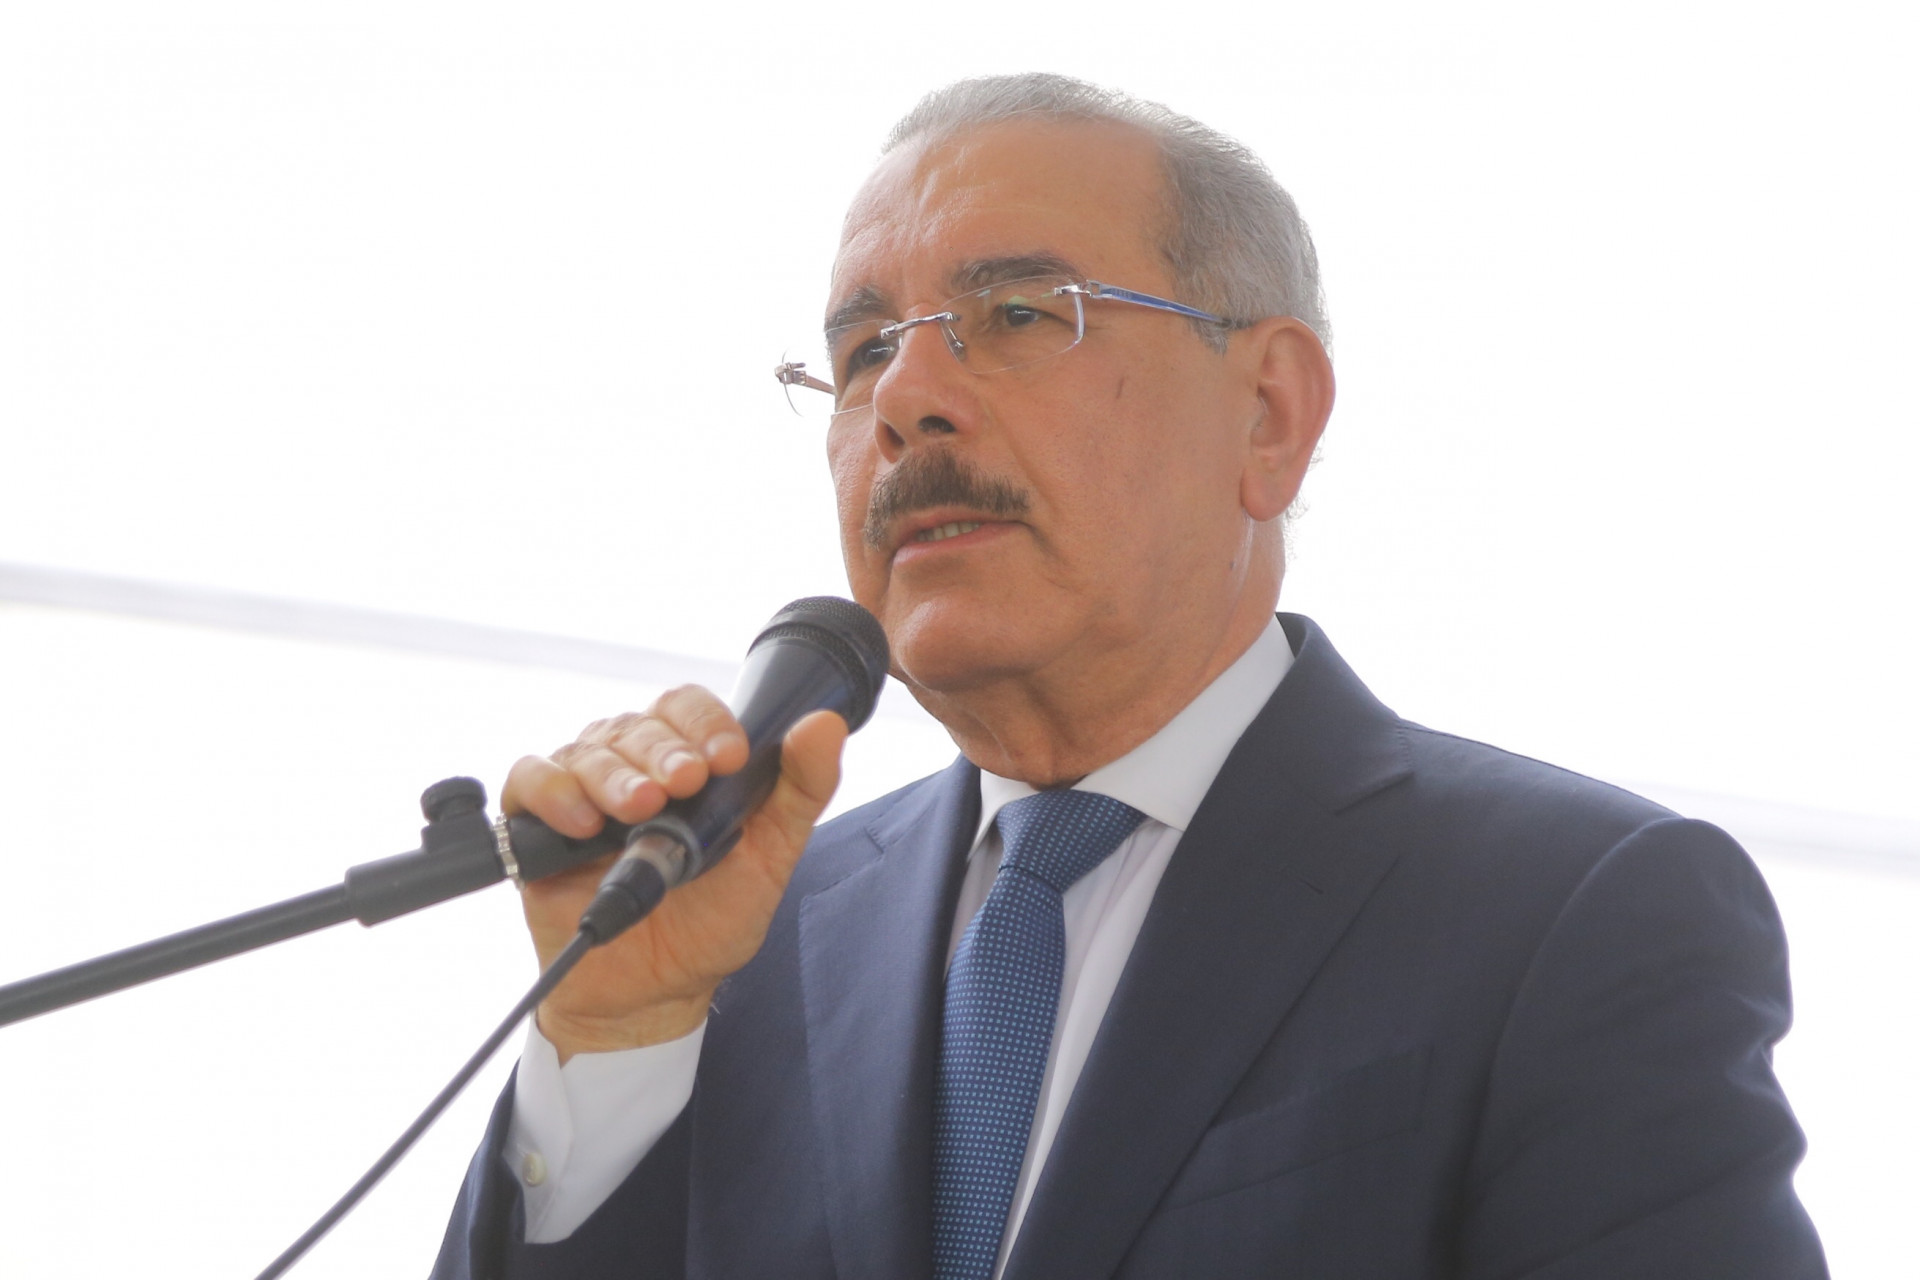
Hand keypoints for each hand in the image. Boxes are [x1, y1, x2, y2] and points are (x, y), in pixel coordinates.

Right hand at [503, 686, 847, 1061]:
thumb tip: (826, 726)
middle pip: (636, 725)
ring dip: (614, 775)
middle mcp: (631, 765)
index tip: (728, 758)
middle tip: (684, 784)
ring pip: (586, 750)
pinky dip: (553, 791)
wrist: (656, 994)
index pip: (686, 708)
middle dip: (663, 751)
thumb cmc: (713, 922)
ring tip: (638, 810)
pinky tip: (583, 824)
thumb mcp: (771, 857)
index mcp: (685, 761)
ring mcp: (583, 792)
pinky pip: (529, 780)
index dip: (705, 723)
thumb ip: (801, 791)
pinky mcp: (538, 826)